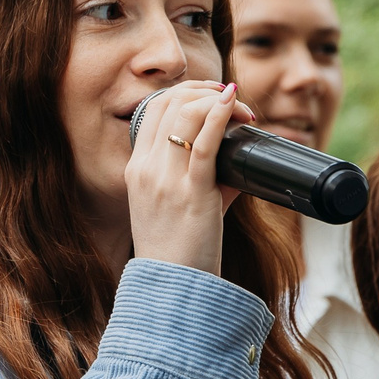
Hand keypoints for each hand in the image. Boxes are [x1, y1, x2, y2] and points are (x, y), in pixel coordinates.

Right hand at [124, 81, 252, 275]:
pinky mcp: (191, 194)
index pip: (155, 109)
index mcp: (137, 169)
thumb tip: (237, 162)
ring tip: (242, 108)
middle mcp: (146, 170)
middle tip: (233, 99)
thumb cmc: (178, 250)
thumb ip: (201, 179)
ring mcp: (165, 181)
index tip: (212, 96)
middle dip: (204, 91)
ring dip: (217, 101)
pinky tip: (233, 105)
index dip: (185, 92)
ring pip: (186, 116)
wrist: (172, 287)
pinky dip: (220, 117)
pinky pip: (203, 144)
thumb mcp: (175, 206)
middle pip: (170, 104)